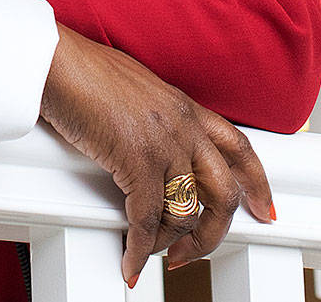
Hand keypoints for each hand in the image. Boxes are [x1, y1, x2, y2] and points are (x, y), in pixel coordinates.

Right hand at [39, 25, 274, 285]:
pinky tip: (132, 259)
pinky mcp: (136, 161)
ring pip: (187, 213)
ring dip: (172, 243)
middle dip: (215, 232)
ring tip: (155, 253)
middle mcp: (183, 125)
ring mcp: (163, 144)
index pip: (238, 147)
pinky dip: (140, 249)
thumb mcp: (136, 93)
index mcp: (186, 107)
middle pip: (222, 192)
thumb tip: (151, 150)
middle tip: (196, 250)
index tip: (262, 209)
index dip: (256, 184)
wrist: (57, 61)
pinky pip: (147, 221)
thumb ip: (155, 120)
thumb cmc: (84, 72)